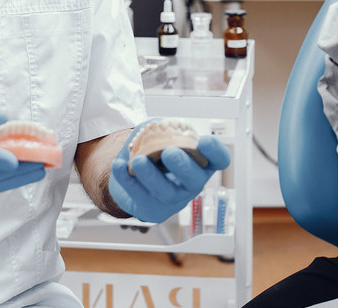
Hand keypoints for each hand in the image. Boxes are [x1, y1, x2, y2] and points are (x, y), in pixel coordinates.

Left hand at [109, 121, 231, 222]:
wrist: (133, 173)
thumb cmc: (154, 151)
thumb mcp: (161, 133)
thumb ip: (162, 127)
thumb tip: (157, 126)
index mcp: (201, 161)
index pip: (219, 159)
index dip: (216, 152)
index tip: (204, 140)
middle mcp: (192, 182)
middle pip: (195, 179)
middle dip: (182, 166)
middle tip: (168, 153)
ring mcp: (174, 199)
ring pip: (166, 192)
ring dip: (151, 176)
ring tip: (137, 161)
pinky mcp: (153, 209)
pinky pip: (141, 198)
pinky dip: (127, 181)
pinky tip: (119, 166)